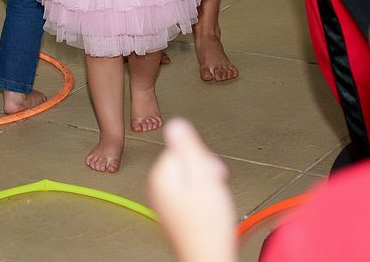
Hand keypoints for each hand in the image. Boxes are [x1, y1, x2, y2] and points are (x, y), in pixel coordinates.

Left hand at [148, 118, 236, 261]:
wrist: (209, 257)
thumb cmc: (208, 225)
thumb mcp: (202, 176)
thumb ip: (187, 147)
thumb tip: (174, 122)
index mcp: (160, 175)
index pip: (182, 148)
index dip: (202, 159)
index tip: (210, 174)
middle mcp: (157, 187)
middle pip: (185, 162)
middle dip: (204, 172)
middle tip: (212, 190)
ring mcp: (163, 201)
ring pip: (189, 178)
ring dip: (205, 185)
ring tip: (211, 203)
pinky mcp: (173, 212)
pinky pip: (189, 194)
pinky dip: (201, 199)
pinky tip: (208, 211)